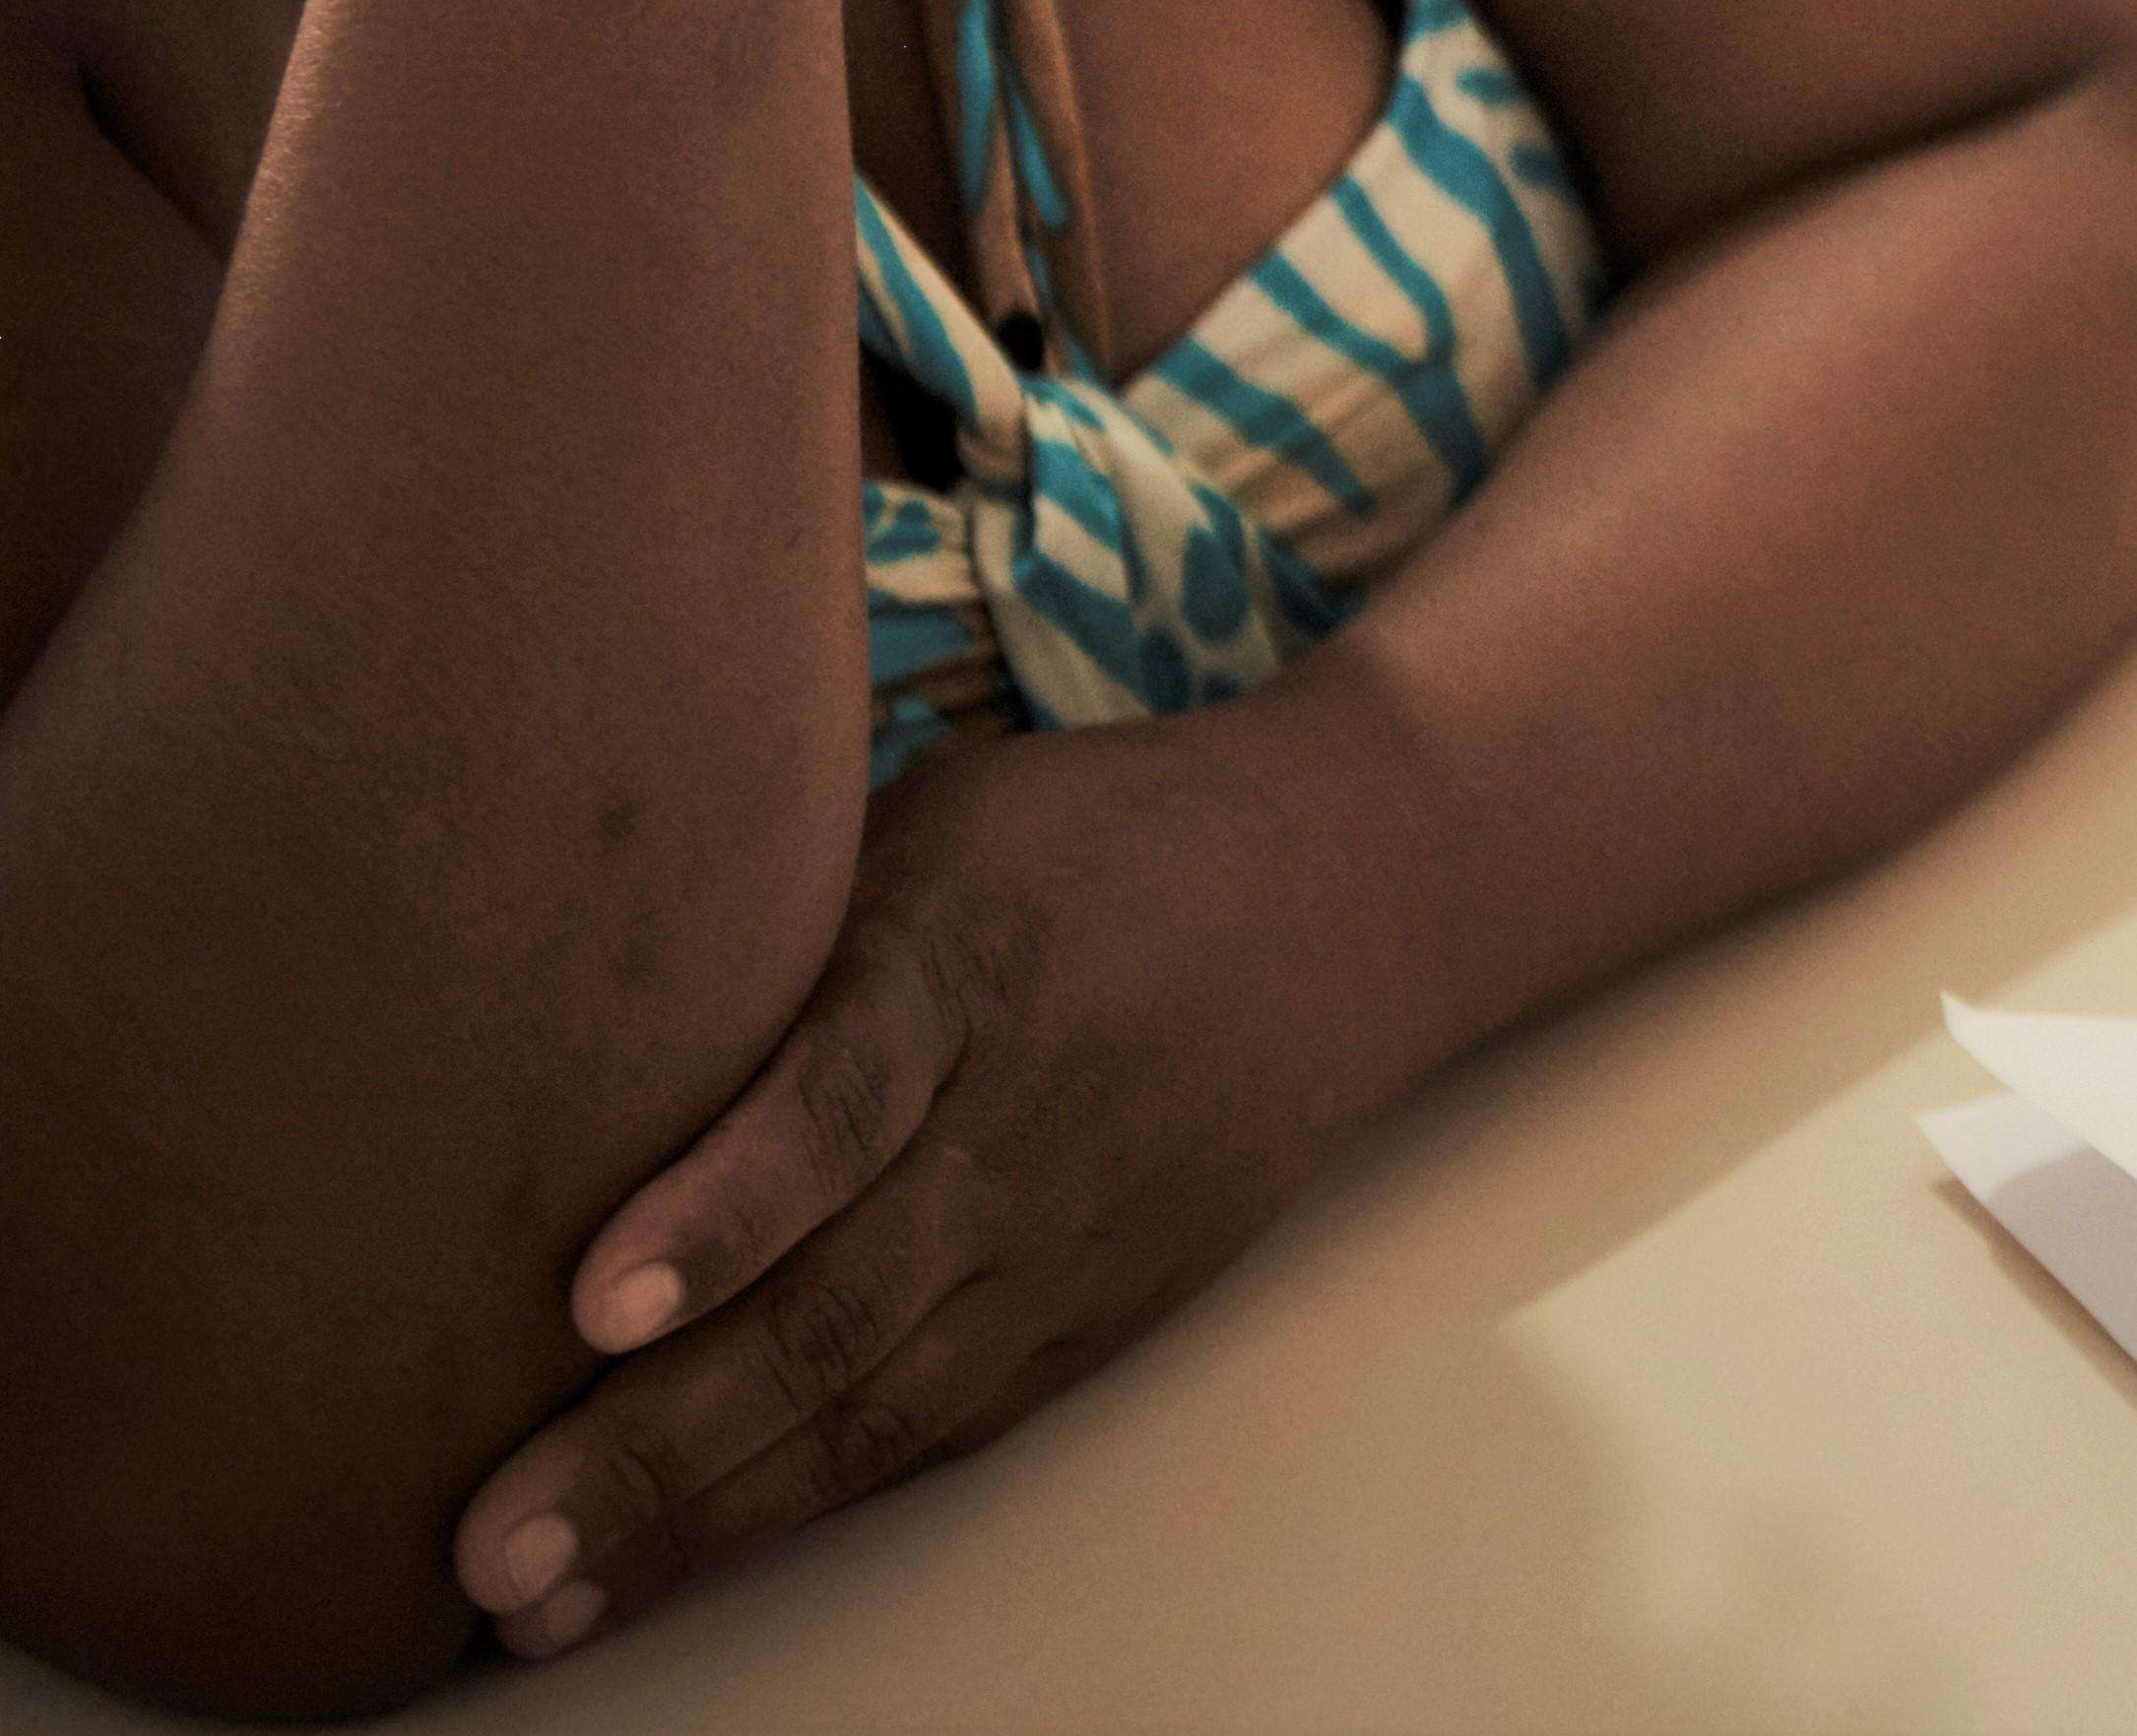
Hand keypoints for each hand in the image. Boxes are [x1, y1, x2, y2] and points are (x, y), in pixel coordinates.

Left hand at [443, 703, 1436, 1662]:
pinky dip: (803, 1504)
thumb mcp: (936, 821)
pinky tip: (675, 1565)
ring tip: (547, 1599)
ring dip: (708, 1513)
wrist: (1356, 889)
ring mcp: (1078, 1236)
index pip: (846, 1095)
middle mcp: (1034, 1120)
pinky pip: (940, 1427)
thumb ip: (774, 920)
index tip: (591, 1304)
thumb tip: (523, 997)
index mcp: (978, 960)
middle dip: (659, 1438)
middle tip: (494, 1541)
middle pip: (844, 1297)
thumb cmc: (1090, 840)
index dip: (721, 1206)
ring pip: (884, 1400)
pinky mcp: (1101, 1313)